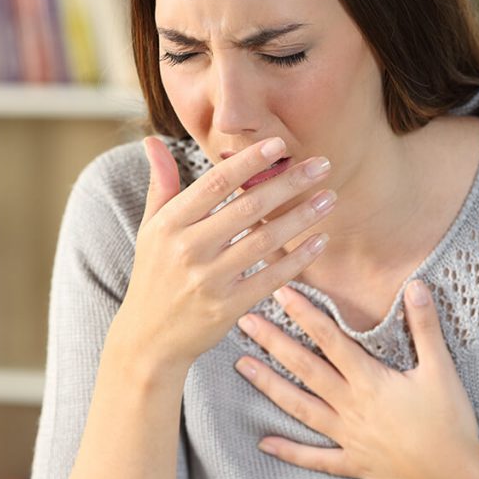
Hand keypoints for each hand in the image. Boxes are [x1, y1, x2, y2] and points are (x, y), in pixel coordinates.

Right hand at [111, 137, 335, 373]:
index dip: (249, 161)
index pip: (215, 183)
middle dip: (289, 183)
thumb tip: (152, 140)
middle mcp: (188, 249)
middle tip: (322, 165)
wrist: (149, 339)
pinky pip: (270, 277)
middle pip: (247, 208)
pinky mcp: (228, 307)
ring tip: (329, 198)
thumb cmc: (155, 275)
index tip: (279, 144)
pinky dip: (297, 258)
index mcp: (170, 224)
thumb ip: (161, 184)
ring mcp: (209, 280)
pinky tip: (319, 241)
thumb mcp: (150, 229)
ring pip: (264, 240)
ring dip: (301, 217)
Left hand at [233, 279, 478, 478]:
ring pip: (300, 407)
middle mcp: (351, 406)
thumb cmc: (449, 423)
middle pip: (305, 368)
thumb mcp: (441, 369)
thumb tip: (415, 285)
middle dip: (273, 342)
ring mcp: (348, 436)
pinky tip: (265, 444)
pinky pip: (315, 459)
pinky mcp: (353, 463)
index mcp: (370, 380)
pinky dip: (290, 451)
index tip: (281, 293)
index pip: (329, 339)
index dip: (304, 314)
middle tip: (244, 321)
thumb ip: (425, 326)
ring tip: (243, 367)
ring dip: (270, 386)